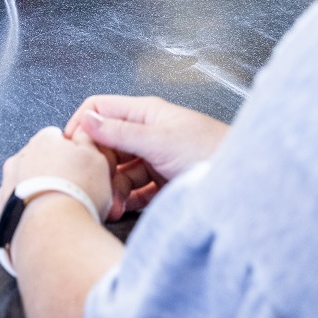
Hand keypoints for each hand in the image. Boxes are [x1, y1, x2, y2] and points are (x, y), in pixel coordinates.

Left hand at [0, 126, 112, 220]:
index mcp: (43, 140)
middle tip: (73, 190)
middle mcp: (20, 157)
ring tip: (59, 207)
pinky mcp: (3, 208)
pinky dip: (28, 208)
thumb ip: (87, 140)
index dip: (71, 152)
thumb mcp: (97, 159)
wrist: (54, 232)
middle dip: (53, 171)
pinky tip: (44, 219)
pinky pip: (18, 203)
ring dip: (38, 189)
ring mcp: (8, 182)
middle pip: (40, 159)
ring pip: (26, 181)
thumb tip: (83, 130)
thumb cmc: (77, 194)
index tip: (80, 167)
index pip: (56, 137)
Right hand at [64, 95, 228, 218]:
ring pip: (121, 169)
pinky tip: (125, 208)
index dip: (83, 126)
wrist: (244, 180)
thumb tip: (87, 120)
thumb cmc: (209, 151)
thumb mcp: (159, 141)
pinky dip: (129, 199)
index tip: (74, 151)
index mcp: (145, 113)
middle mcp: (148, 132)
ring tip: (113, 206)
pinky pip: (137, 189)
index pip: (100, 109)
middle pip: (108, 143)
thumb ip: (121, 132)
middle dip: (99, 164)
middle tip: (94, 186)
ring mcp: (156, 157)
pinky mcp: (165, 180)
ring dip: (113, 187)